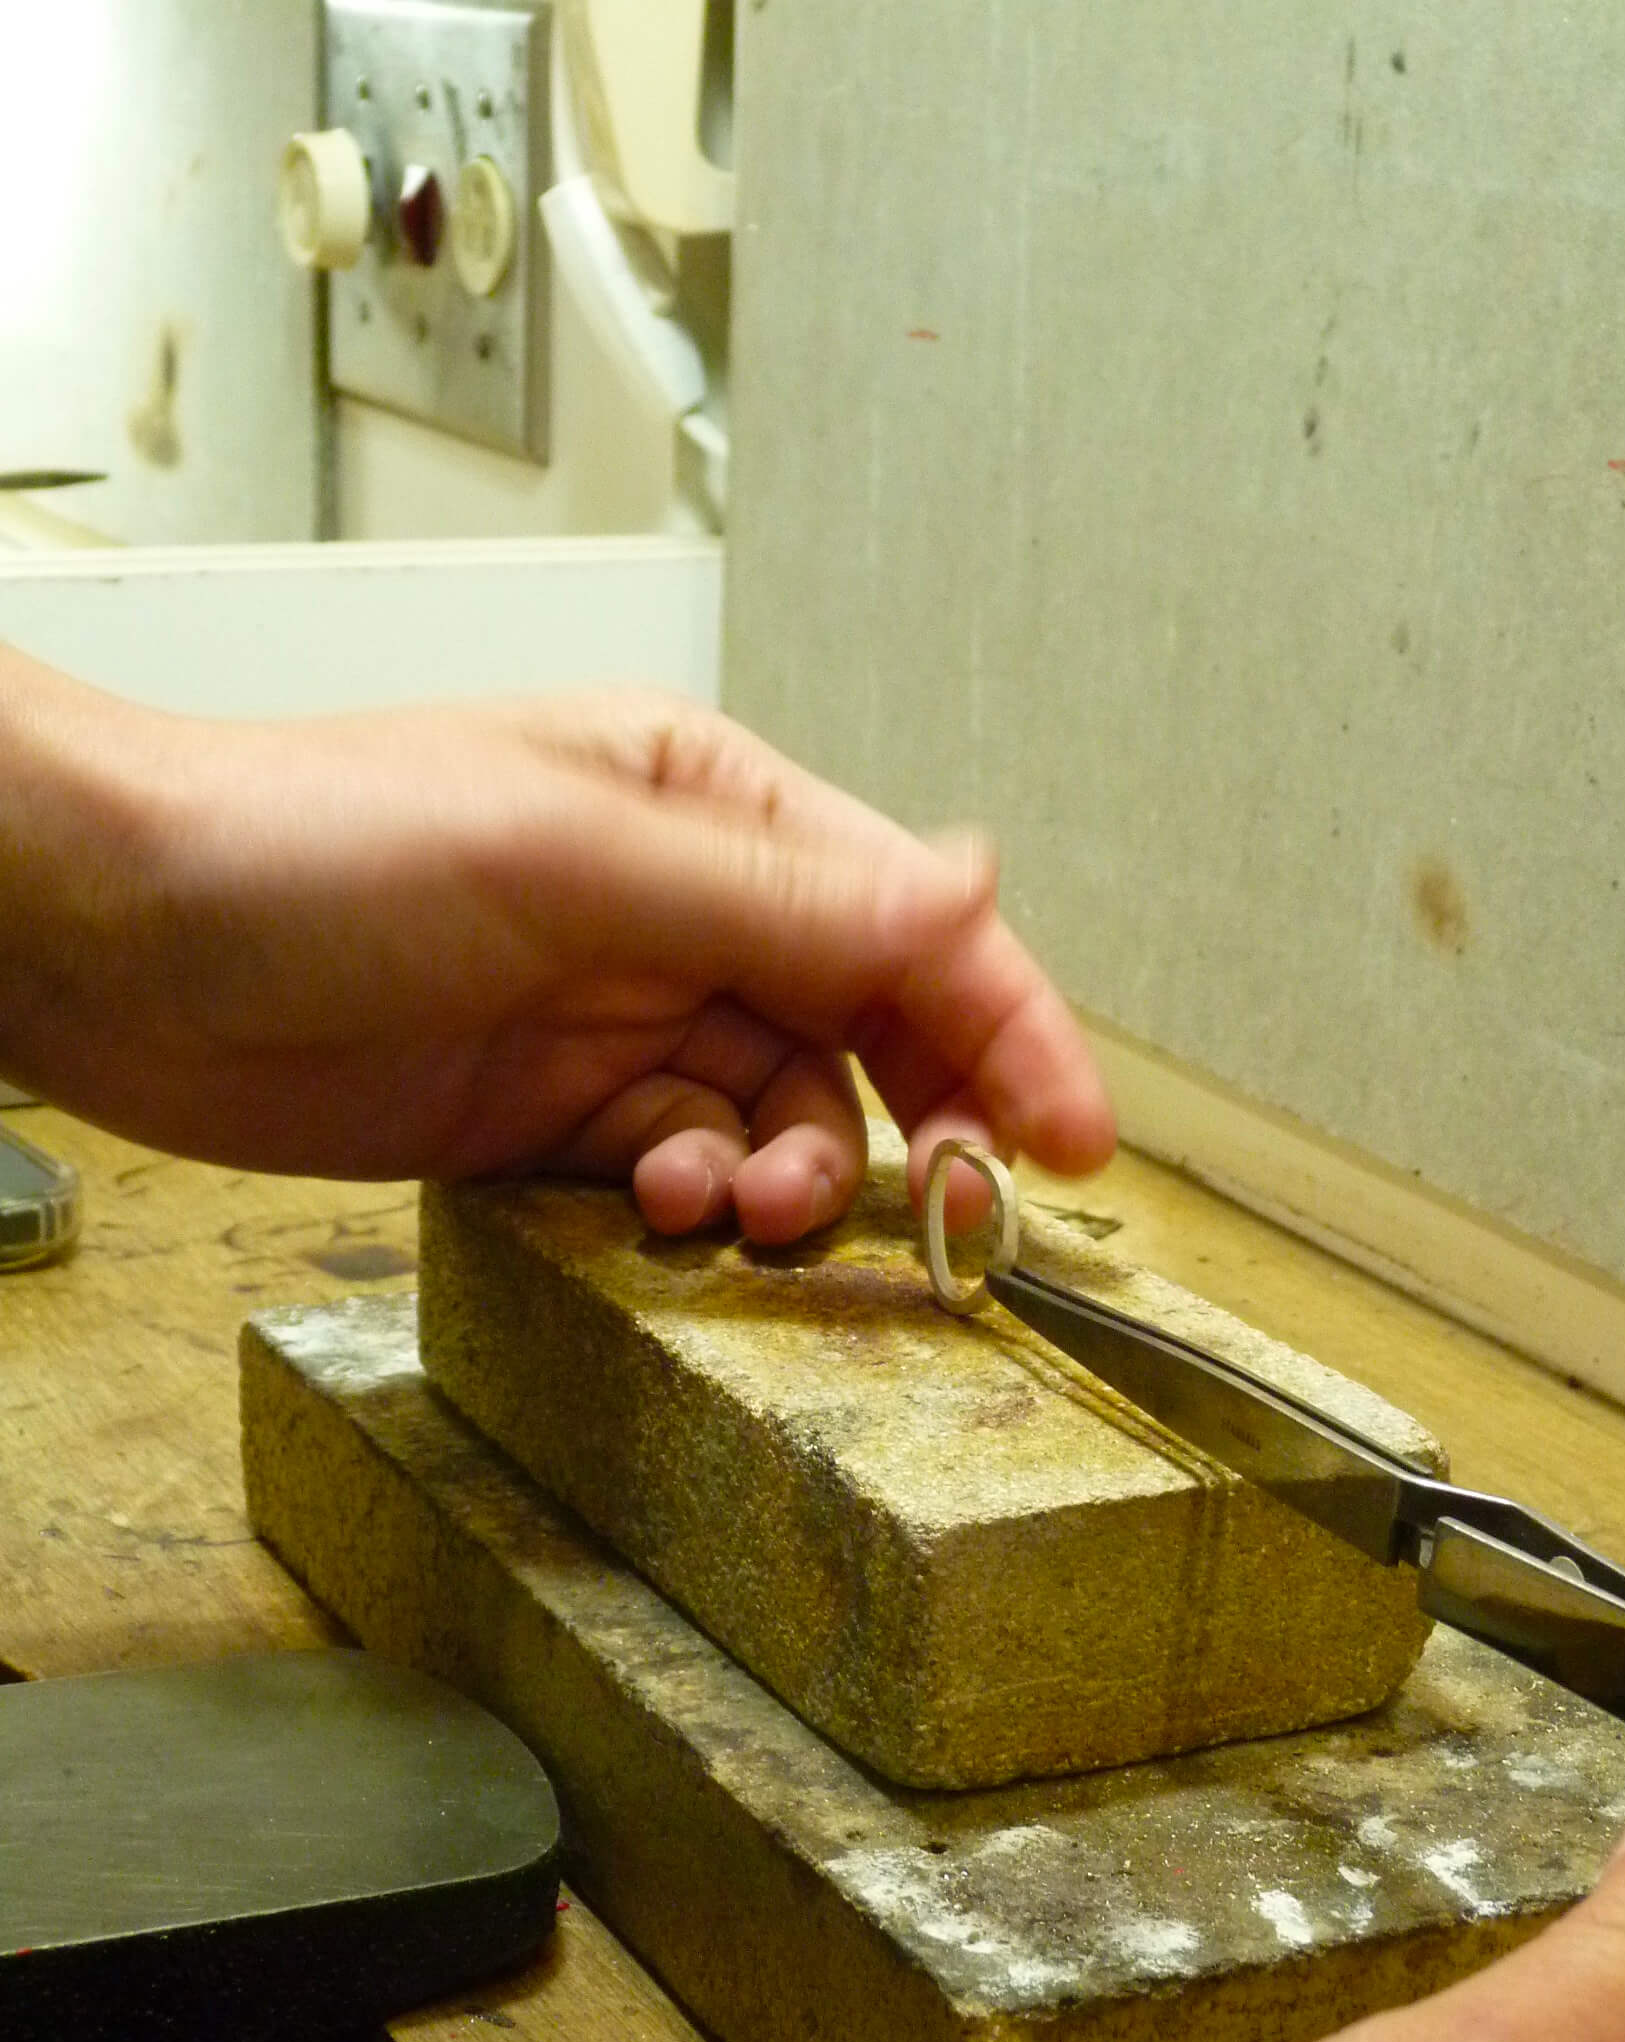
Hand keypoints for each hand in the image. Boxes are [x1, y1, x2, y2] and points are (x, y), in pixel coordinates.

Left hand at [0, 654, 1113, 1236]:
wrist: (119, 944)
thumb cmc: (317, 847)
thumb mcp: (576, 859)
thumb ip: (784, 895)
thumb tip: (975, 880)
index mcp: (713, 808)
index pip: (908, 923)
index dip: (1010, 1029)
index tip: (1072, 1142)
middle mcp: (687, 913)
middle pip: (871, 1031)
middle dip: (925, 1122)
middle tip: (953, 1216)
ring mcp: (622, 1020)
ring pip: (786, 1118)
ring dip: (794, 1175)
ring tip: (741, 1200)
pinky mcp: (556, 1116)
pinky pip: (686, 1172)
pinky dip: (701, 1205)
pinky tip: (661, 1204)